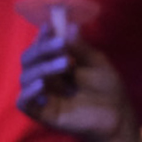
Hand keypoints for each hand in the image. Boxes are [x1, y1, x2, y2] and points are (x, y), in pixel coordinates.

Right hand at [17, 26, 139, 141]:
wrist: (118, 116)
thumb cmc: (108, 90)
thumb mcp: (96, 63)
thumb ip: (80, 47)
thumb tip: (68, 25)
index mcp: (56, 64)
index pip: (40, 48)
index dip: (42, 37)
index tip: (50, 27)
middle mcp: (45, 78)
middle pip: (28, 60)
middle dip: (42, 49)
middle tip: (62, 45)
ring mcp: (42, 96)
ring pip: (26, 78)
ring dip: (42, 67)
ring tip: (65, 64)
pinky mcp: (42, 113)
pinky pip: (23, 103)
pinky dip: (28, 93)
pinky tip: (41, 85)